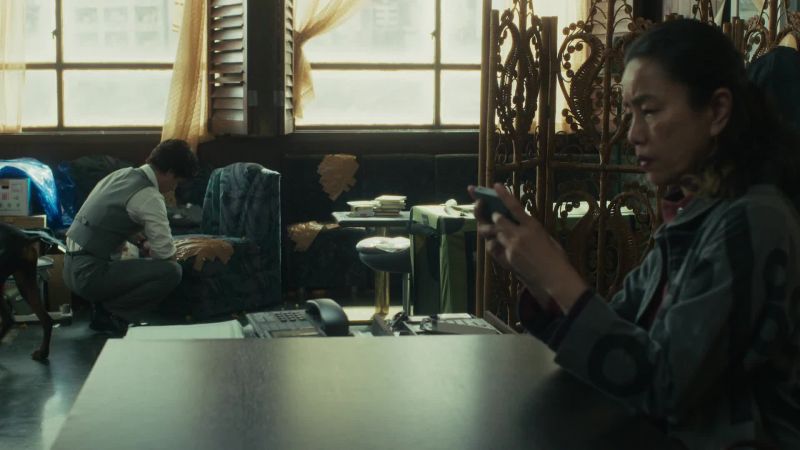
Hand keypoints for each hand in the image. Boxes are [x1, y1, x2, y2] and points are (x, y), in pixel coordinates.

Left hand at [469, 183, 587, 311]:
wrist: (554, 278)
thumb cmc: (557, 259)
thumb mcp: (547, 239)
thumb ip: (532, 231)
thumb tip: (523, 226)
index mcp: (533, 226)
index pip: (515, 206)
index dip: (504, 195)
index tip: (495, 185)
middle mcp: (520, 234)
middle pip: (497, 219)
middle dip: (492, 216)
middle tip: (490, 213)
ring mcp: (511, 246)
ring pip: (493, 233)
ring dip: (490, 230)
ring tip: (489, 228)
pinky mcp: (506, 257)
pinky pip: (494, 247)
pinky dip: (493, 245)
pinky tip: (497, 246)